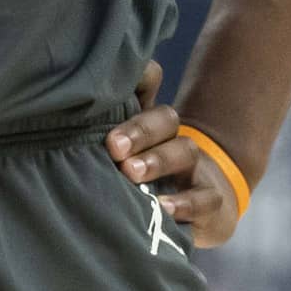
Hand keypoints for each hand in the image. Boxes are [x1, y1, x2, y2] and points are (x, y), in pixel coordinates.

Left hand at [105, 59, 244, 247]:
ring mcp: (195, 169)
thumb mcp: (123, 159)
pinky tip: (162, 207)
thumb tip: (79, 117)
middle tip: (114, 146)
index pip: (149, 86)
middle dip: (140, 130)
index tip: (110, 92)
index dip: (140, 81)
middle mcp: (173, 140)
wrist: (200, 209)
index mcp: (147, 123)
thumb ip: (105, 138)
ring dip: (158, 160)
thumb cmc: (142, 184)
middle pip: (165, 119)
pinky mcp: (211, 202)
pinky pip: (205, 198)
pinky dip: (185, 203)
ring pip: (185, 151)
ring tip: (131, 172)